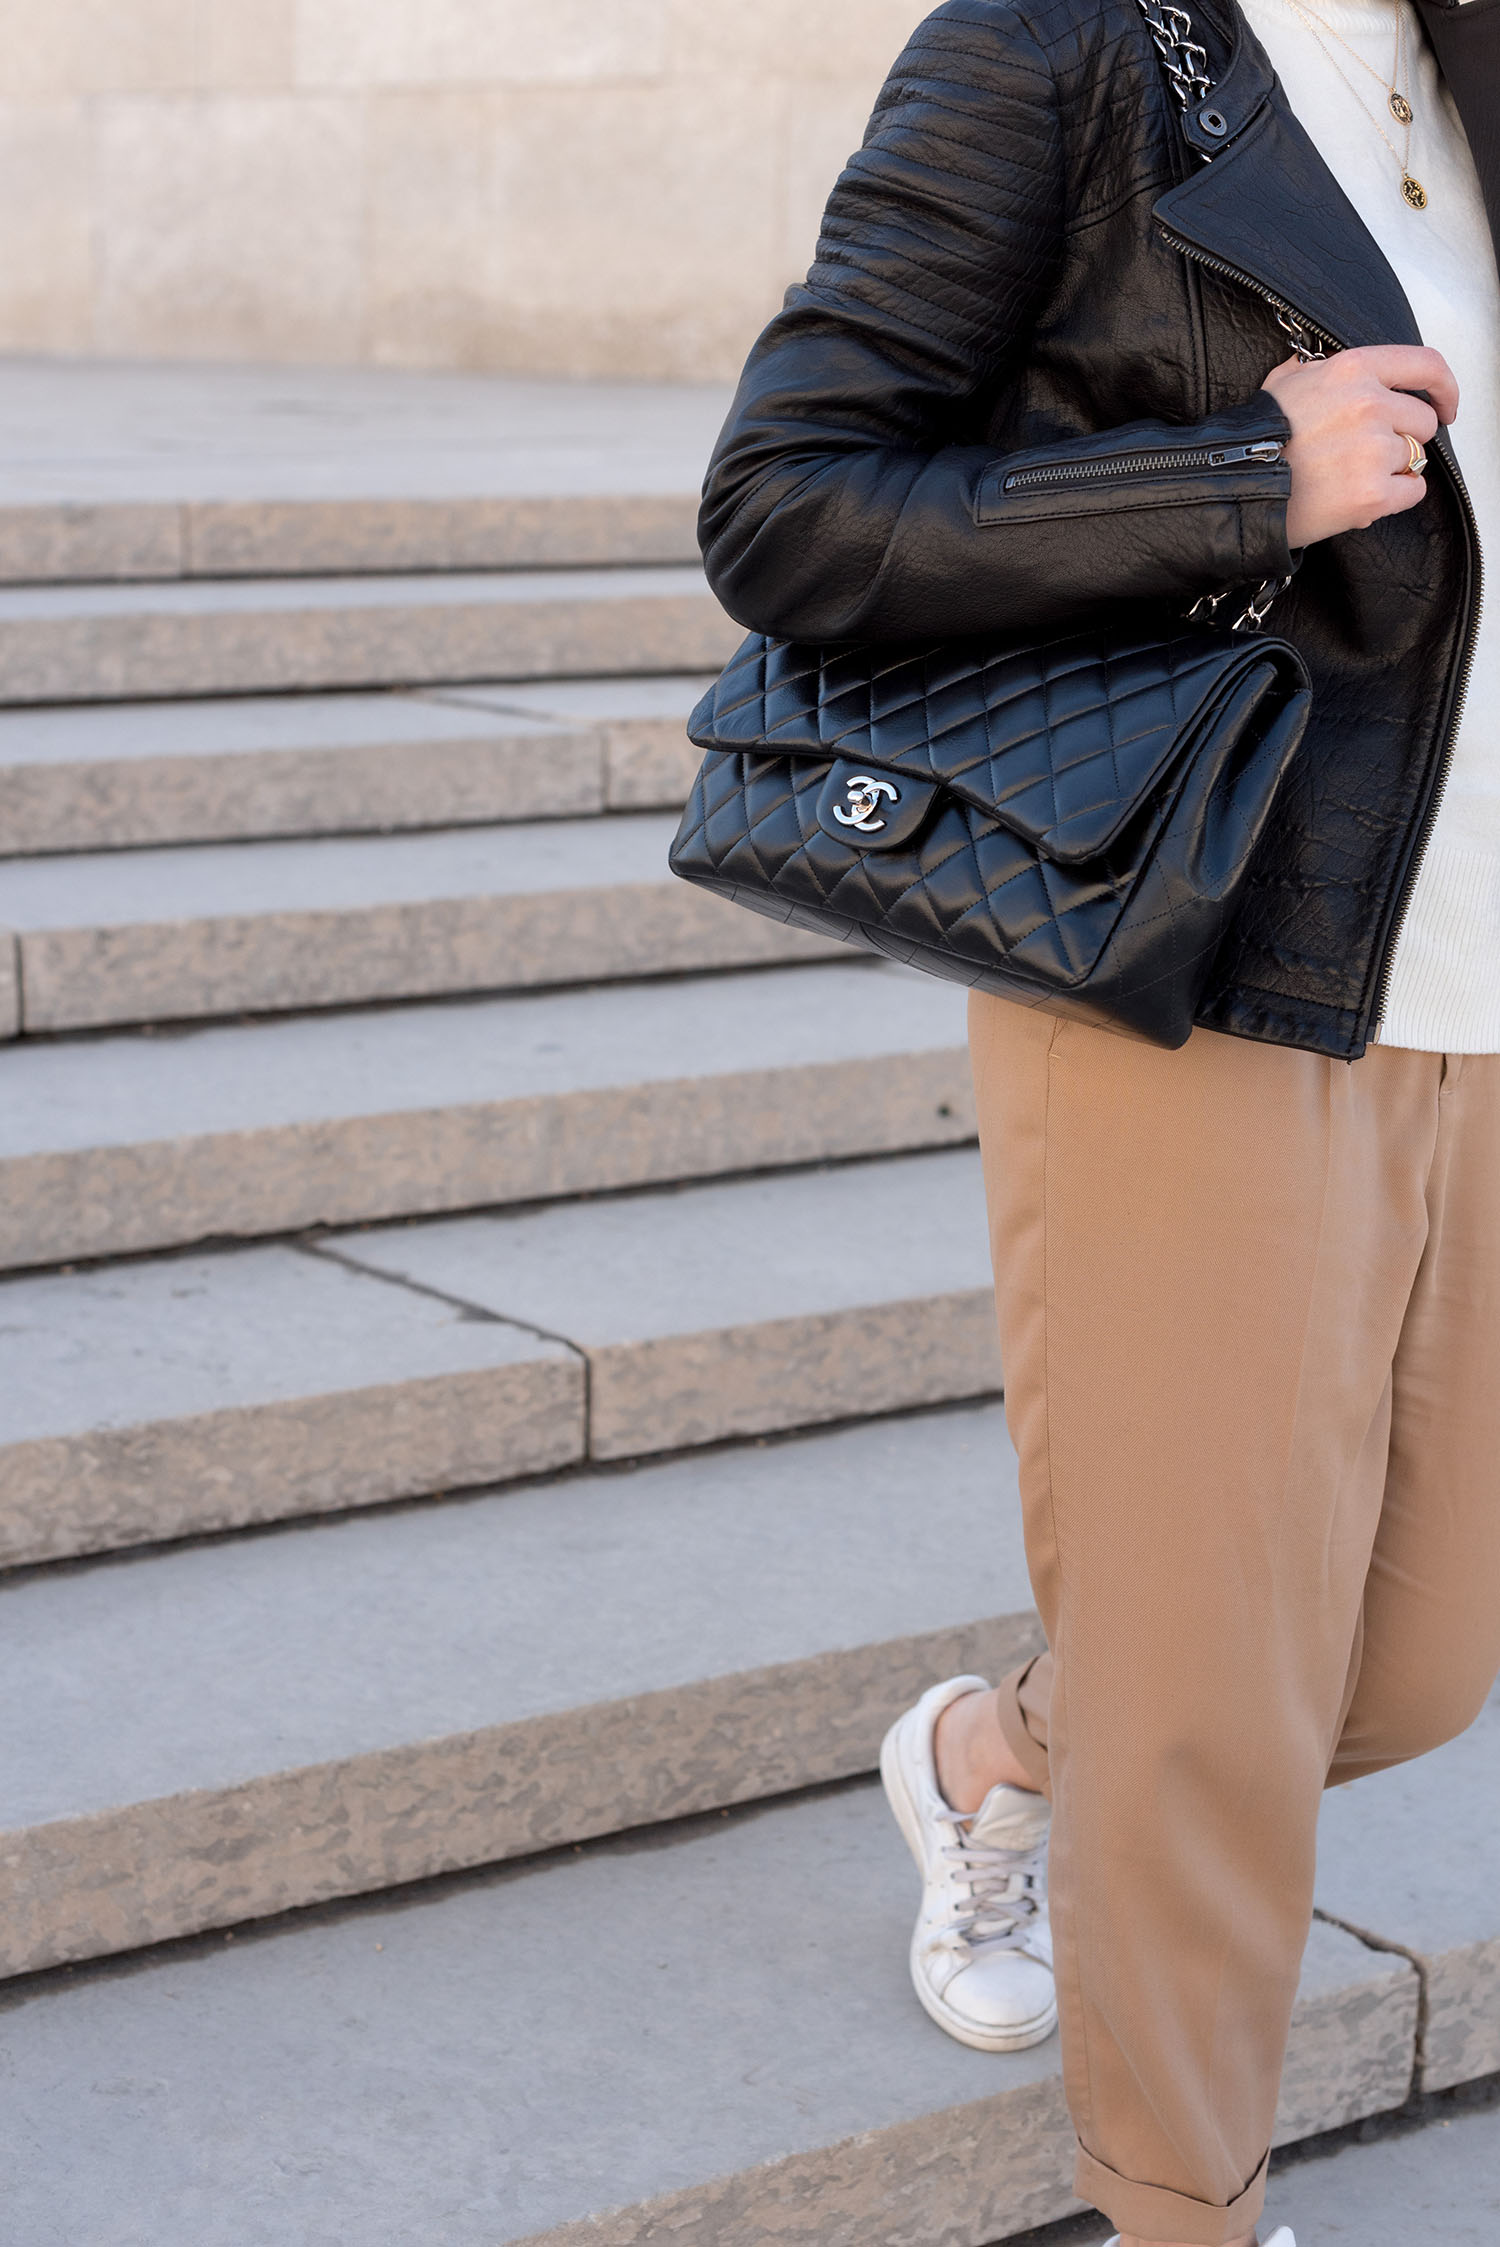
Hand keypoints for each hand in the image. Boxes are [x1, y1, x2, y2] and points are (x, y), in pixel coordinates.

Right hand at [1260, 344, 1457, 546]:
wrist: (1233, 489)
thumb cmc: (1253, 439)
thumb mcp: (1282, 383)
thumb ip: (1314, 369)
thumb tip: (1317, 367)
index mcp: (1353, 370)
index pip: (1426, 365)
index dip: (1445, 387)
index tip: (1447, 404)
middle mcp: (1369, 405)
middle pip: (1423, 422)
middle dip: (1403, 439)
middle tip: (1367, 456)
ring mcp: (1373, 451)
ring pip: (1416, 459)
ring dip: (1393, 470)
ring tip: (1351, 478)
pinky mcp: (1372, 494)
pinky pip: (1412, 492)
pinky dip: (1394, 498)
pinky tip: (1362, 498)